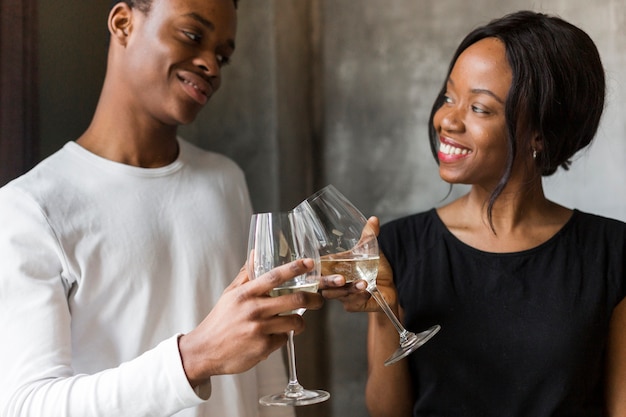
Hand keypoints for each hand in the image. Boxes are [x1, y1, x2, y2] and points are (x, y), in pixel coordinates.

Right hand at [178, 258, 323, 386]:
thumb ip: (246, 274)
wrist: (205, 351)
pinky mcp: (263, 348)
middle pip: (295, 299)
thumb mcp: (230, 295)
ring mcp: (259, 329)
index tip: (309, 263)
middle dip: (314, 299)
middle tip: (318, 299)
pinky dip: (282, 337)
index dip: (294, 268)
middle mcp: (254, 310)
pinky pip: (284, 339)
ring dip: (300, 322)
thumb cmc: (220, 321)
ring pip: (295, 322)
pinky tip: (273, 337)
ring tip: (297, 322)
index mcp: (245, 294)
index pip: (274, 276)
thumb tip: (255, 252)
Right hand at [319, 217, 398, 313]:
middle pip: (323, 285)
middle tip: (341, 278)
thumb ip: (369, 236)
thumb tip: (374, 219)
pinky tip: (368, 291)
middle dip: (329, 282)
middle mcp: (334, 282)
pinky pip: (353, 303)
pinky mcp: (353, 305)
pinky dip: (361, 297)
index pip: (317, 268)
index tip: (311, 264)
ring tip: (363, 283)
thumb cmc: (374, 269)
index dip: (311, 268)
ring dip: (350, 289)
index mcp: (333, 268)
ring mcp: (342, 295)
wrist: (389, 288)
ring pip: (338, 295)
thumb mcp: (371, 250)